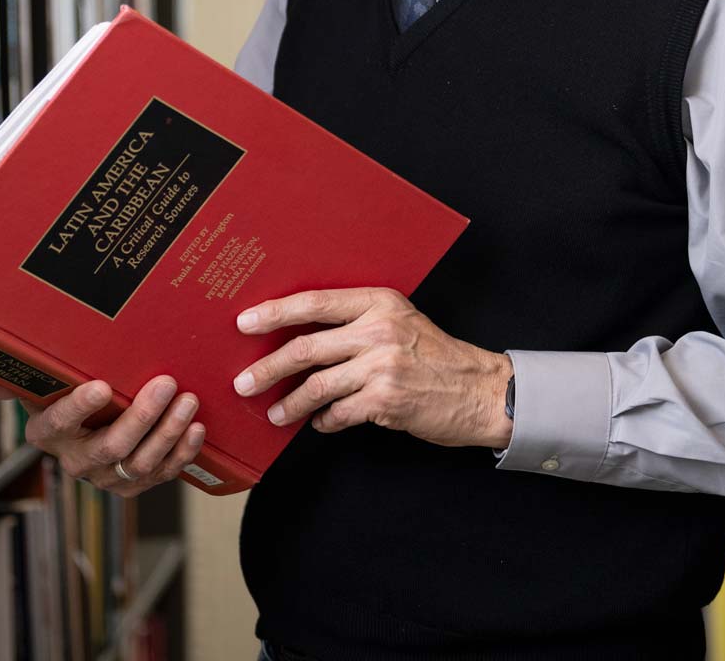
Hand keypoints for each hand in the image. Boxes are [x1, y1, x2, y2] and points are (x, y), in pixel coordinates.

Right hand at [0, 373, 205, 496]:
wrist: (93, 419)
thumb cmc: (67, 390)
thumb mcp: (40, 378)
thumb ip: (10, 376)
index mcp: (47, 432)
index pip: (59, 422)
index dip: (79, 407)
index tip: (102, 385)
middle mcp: (75, 460)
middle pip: (110, 448)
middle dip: (141, 417)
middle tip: (166, 384)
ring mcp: (107, 477)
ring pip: (139, 465)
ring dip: (168, 433)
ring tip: (189, 401)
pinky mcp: (134, 484)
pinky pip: (161, 474)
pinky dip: (182, 453)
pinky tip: (197, 429)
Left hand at [233, 288, 512, 449]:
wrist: (481, 390)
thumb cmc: (436, 357)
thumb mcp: (401, 322)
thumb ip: (359, 323)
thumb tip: (302, 335)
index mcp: (379, 302)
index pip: (314, 303)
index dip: (275, 312)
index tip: (245, 323)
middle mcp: (379, 329)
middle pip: (305, 347)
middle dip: (267, 368)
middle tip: (243, 382)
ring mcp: (381, 366)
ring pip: (316, 386)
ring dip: (289, 404)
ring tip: (276, 413)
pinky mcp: (385, 400)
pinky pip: (337, 414)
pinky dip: (324, 422)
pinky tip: (322, 423)